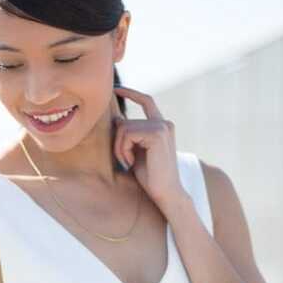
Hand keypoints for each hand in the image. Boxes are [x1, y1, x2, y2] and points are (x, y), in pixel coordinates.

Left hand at [111, 86, 185, 215]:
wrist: (165, 193)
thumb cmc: (150, 176)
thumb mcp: (136, 151)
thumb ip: (129, 135)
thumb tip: (117, 118)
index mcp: (161, 125)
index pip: (146, 101)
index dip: (130, 93)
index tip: (116, 89)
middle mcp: (164, 123)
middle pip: (125, 122)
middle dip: (118, 143)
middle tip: (125, 161)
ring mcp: (162, 127)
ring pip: (124, 129)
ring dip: (120, 149)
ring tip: (129, 163)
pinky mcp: (157, 134)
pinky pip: (127, 134)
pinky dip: (123, 150)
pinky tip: (131, 162)